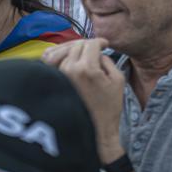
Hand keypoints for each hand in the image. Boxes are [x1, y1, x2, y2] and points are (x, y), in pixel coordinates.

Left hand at [42, 39, 124, 155]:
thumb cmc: (109, 107)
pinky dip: (62, 56)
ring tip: (84, 55)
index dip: (100, 42)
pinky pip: (53, 60)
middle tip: (96, 51)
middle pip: (78, 45)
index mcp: (87, 68)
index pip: (91, 43)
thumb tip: (98, 52)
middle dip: (88, 45)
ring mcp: (60, 75)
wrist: (95, 130)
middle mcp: (70, 69)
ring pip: (65, 50)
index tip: (105, 45)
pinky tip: (71, 60)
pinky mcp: (54, 81)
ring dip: (75, 50)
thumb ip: (107, 60)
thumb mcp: (117, 79)